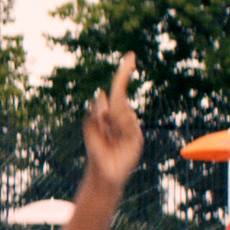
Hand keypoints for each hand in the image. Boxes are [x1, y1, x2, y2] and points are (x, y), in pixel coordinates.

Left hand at [83, 53, 139, 183]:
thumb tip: (102, 94)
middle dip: (112, 103)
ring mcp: (131, 127)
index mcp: (112, 113)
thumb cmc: (96, 151)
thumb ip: (97, 112)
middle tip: (106, 123)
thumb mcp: (91, 128)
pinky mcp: (137, 138)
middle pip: (120, 99)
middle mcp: (123, 117)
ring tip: (108, 138)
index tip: (130, 56)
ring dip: (113, 123)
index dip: (124, 72)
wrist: (104, 172)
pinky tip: (117, 141)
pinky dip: (121, 130)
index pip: (119, 89)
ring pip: (124, 113)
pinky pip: (129, 126)